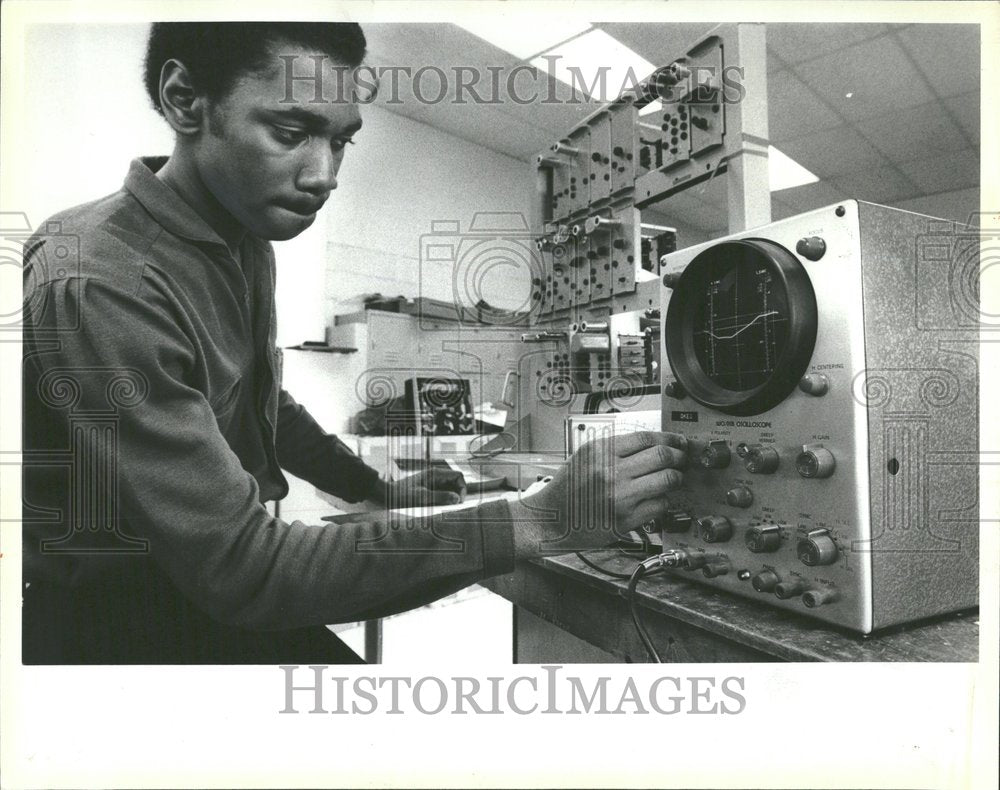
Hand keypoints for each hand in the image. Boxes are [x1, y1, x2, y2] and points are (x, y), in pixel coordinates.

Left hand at [368, 467, 467, 507]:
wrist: (387, 495)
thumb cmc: (402, 494)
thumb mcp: (422, 497)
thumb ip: (441, 496)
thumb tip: (457, 498)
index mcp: (435, 473)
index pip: (458, 476)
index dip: (463, 488)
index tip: (460, 501)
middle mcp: (435, 476)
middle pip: (455, 482)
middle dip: (458, 494)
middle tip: (454, 507)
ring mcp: (433, 481)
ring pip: (450, 488)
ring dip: (451, 498)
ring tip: (446, 508)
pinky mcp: (429, 488)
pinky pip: (442, 492)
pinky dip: (444, 499)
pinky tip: (439, 507)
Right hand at [507, 431, 686, 557]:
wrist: (550, 519)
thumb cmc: (567, 489)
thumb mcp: (585, 456)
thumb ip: (615, 448)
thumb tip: (652, 443)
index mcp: (600, 452)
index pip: (646, 438)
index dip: (669, 438)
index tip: (678, 441)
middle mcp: (611, 472)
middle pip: (662, 456)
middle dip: (679, 457)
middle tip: (682, 459)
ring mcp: (620, 497)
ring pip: (667, 480)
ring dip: (676, 478)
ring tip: (674, 478)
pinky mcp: (626, 519)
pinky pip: (659, 505)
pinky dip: (664, 500)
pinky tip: (659, 498)